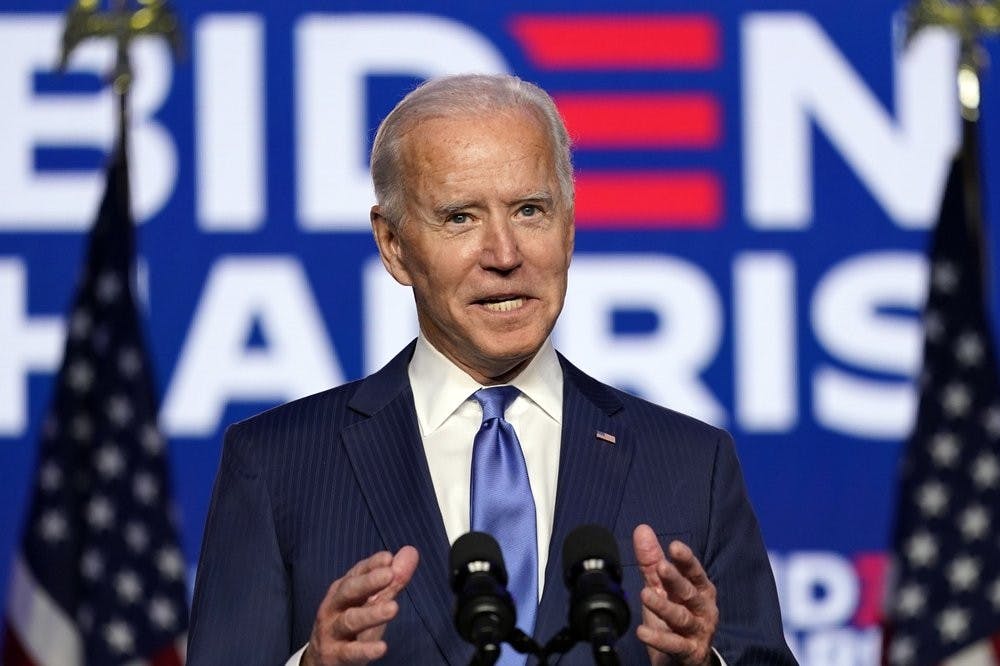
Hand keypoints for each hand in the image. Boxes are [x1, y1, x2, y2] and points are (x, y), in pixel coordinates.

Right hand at [302, 546, 418, 665]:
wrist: (322, 661)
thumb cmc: (352, 626)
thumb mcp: (373, 602)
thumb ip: (393, 580)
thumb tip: (411, 551)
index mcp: (344, 590)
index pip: (357, 573)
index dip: (372, 565)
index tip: (388, 557)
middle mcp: (334, 607)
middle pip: (349, 591)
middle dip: (368, 582)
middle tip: (389, 574)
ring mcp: (332, 631)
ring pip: (350, 620)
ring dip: (372, 613)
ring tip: (393, 608)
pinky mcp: (335, 655)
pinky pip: (350, 652)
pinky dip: (365, 650)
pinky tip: (382, 647)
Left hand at [632, 525, 717, 665]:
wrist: (686, 659)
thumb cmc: (675, 617)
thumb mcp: (663, 588)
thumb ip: (652, 561)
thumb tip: (642, 529)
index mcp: (700, 589)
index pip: (694, 571)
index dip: (685, 560)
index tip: (674, 546)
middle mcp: (703, 609)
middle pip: (689, 592)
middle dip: (676, 579)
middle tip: (661, 567)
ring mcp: (698, 631)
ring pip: (681, 617)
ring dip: (663, 606)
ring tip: (645, 595)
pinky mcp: (690, 652)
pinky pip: (674, 645)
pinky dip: (658, 639)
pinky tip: (642, 632)